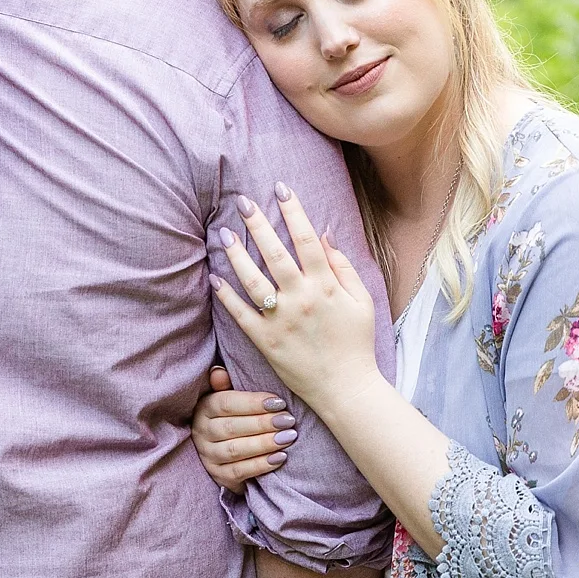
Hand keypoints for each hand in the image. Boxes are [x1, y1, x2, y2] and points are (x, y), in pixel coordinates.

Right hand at [193, 366, 295, 489]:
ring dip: (264, 444)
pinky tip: (280, 457)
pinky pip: (240, 471)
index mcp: (203, 409)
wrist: (228, 455)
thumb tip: (219, 371)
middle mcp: (201, 432)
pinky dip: (261, 465)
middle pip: (231, 427)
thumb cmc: (234, 418)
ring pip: (235, 450)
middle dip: (263, 424)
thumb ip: (226, 386)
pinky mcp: (218, 476)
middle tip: (288, 420)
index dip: (253, 403)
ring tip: (288, 437)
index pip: (225, 404)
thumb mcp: (230, 400)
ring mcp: (208, 456)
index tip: (279, 402)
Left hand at [211, 185, 379, 410]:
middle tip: (242, 202)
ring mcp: (281, 320)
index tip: (281, 189)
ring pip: (252, 280)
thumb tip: (324, 234)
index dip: (294, 211)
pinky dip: (227, 296)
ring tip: (223, 234)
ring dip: (236, 254)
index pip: (307, 239)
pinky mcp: (266, 341)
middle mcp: (302, 299)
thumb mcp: (362, 301)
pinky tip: (216, 277)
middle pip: (275, 253)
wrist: (347, 389)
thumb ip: (343, 267)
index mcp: (326, 286)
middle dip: (258, 223)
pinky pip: (241, 314)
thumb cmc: (357, 343)